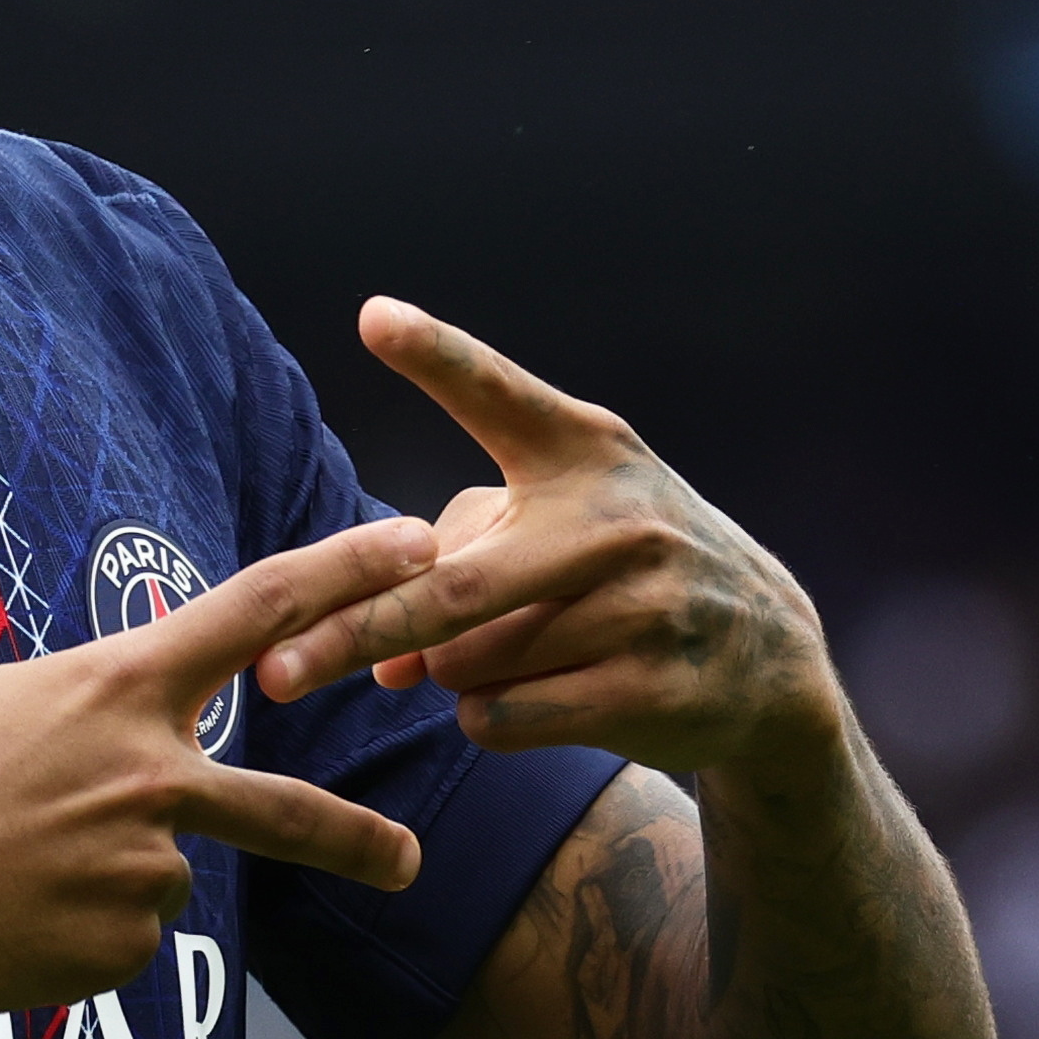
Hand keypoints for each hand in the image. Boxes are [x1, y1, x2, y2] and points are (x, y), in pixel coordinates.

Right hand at [0, 516, 439, 1020]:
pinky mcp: (120, 950)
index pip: (256, 608)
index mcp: (112, 689)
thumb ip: (69, 721)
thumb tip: (96, 765)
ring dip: (92, 885)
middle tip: (406, 863)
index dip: (348, 570)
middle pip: (285, 810)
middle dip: (356, 841)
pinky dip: (66, 938)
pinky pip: (115, 942)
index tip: (419, 548)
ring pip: (152, 882)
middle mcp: (149, 776)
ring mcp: (142, 870)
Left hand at [254, 299, 846, 778]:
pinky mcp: (656, 688)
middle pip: (449, 589)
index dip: (438, 357)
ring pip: (471, 665)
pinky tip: (531, 701)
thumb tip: (379, 661)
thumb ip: (454, 564)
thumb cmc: (619, 572)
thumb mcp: (557, 528)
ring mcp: (645, 606)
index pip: (499, 396)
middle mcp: (618, 518)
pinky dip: (490, 719)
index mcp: (583, 452)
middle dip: (354, 636)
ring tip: (506, 655)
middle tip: (274, 675)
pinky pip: (509, 719)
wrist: (764, 657)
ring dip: (450, 676)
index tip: (375, 318)